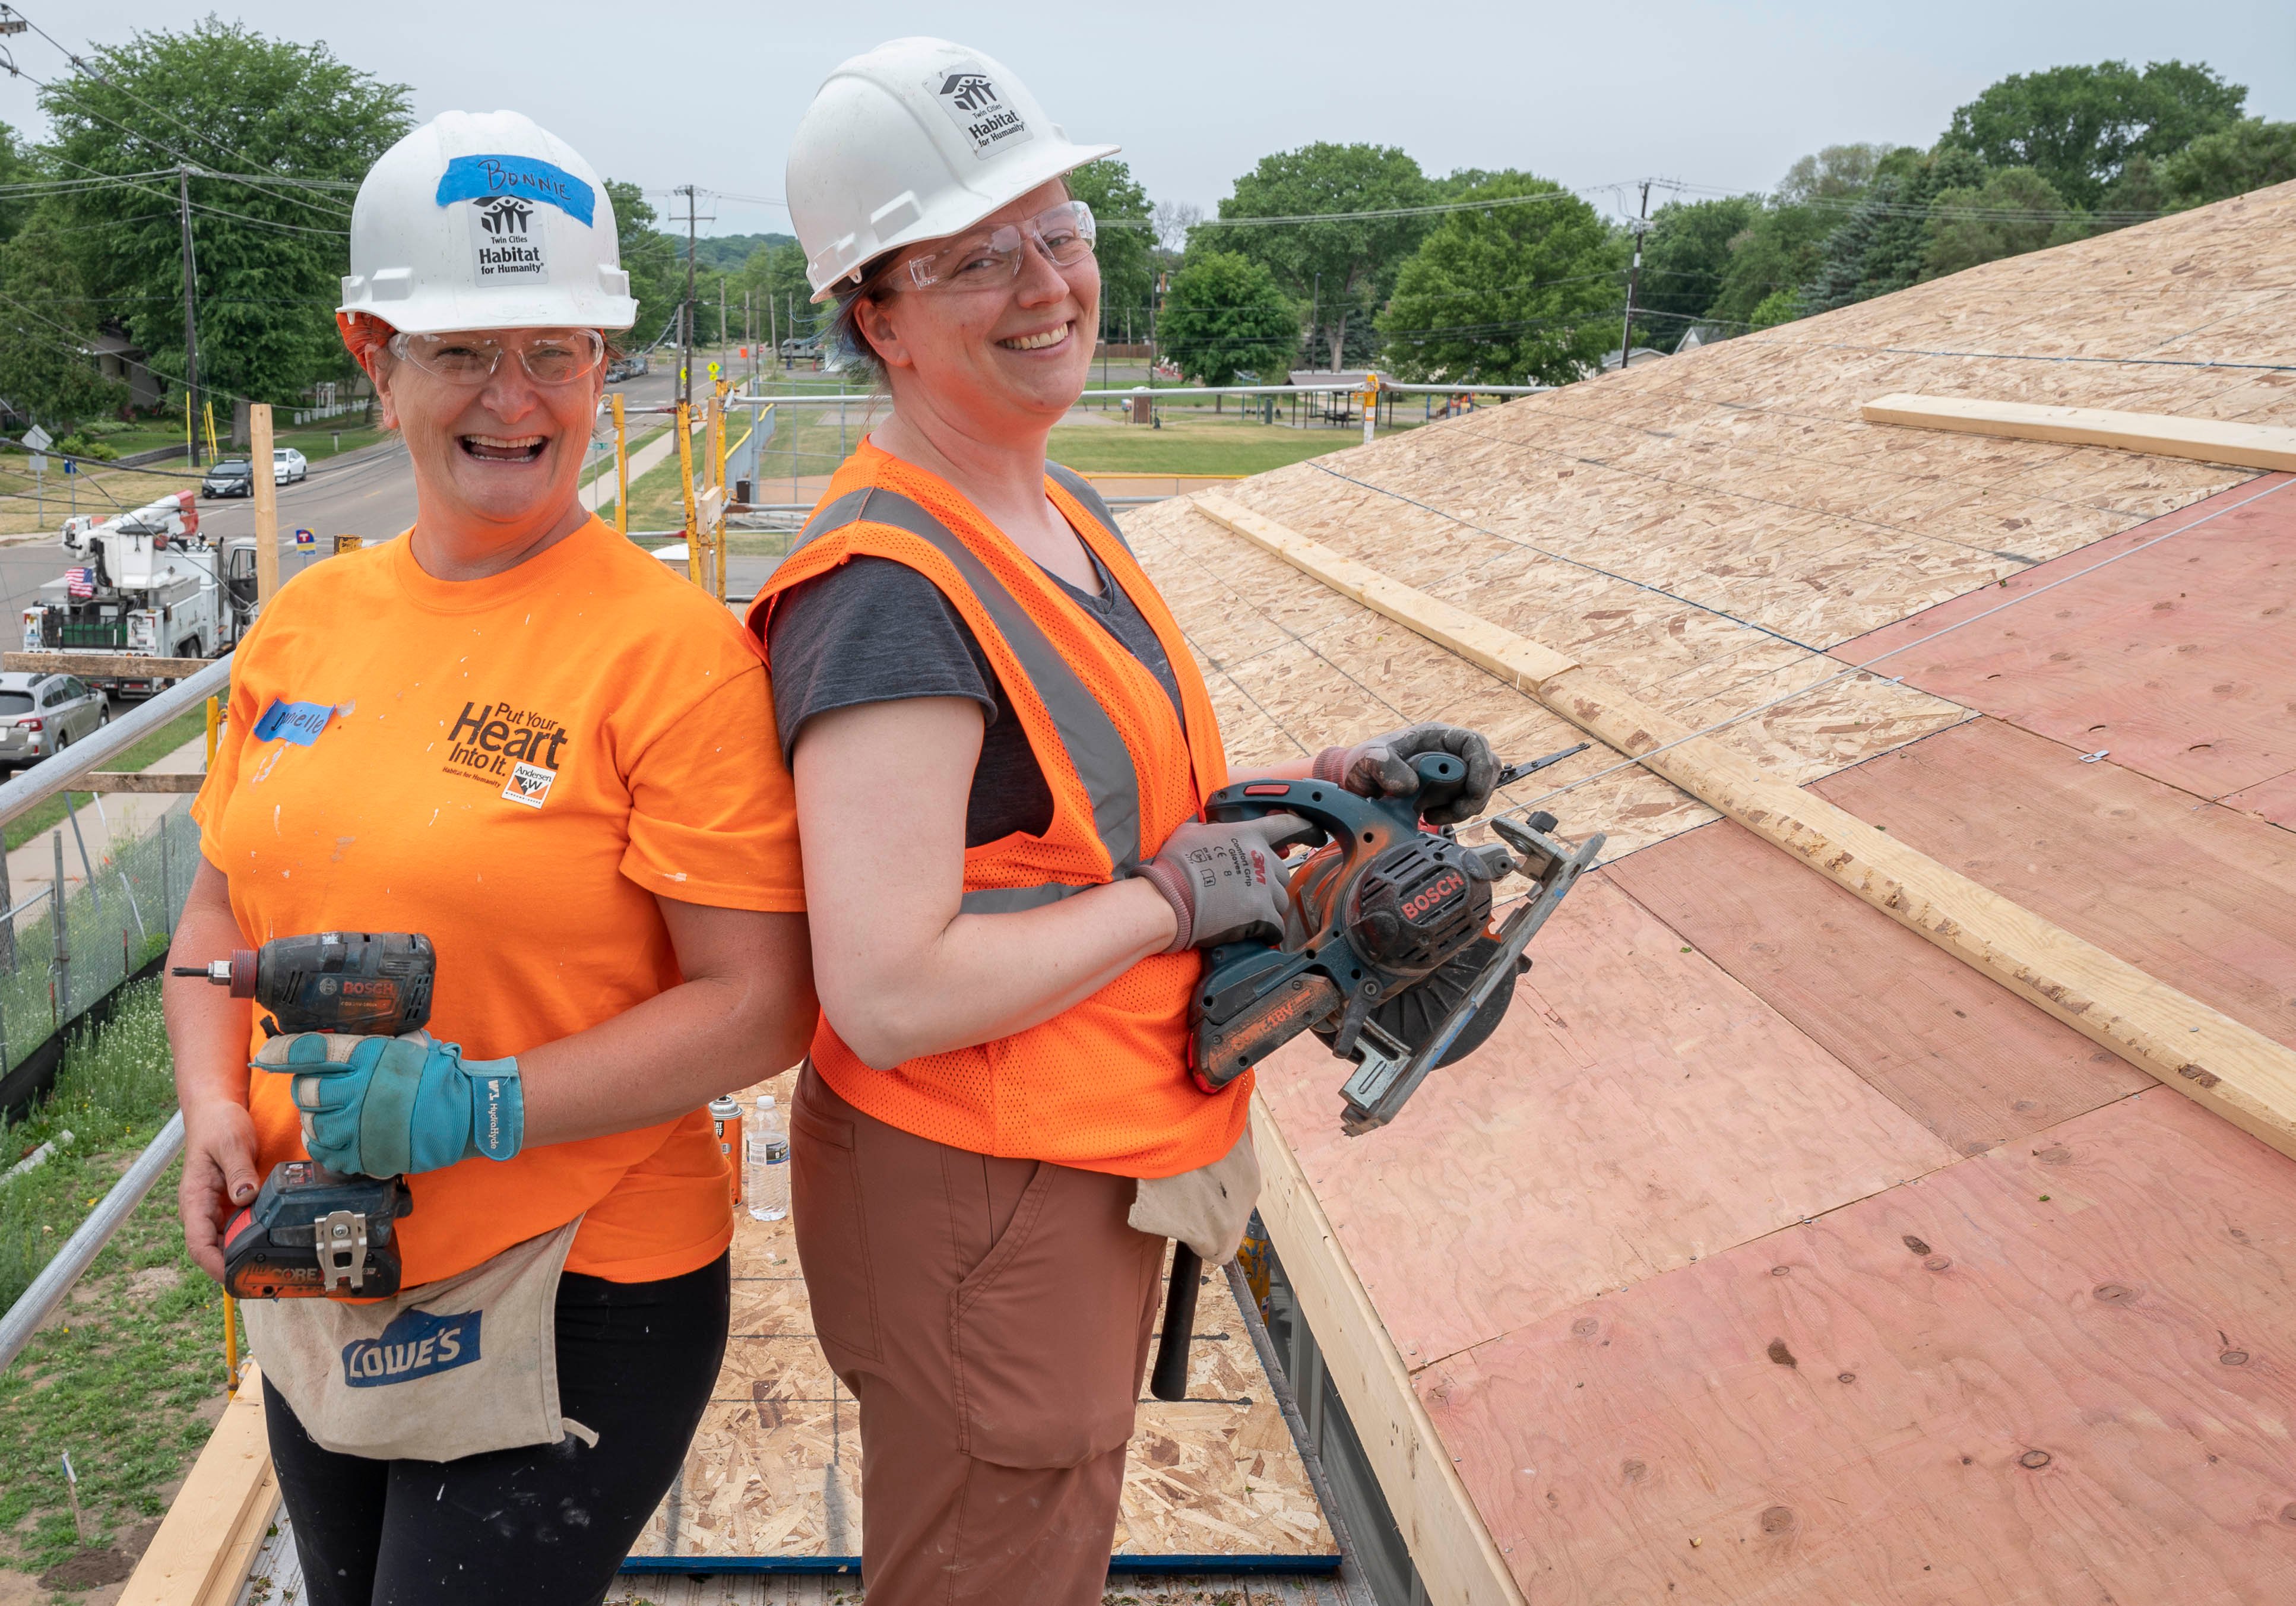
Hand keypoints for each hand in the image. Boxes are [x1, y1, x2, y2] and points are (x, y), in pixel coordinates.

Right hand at [178, 1099, 260, 1283]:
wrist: (217, 1111)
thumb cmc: (219, 1125)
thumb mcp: (231, 1144)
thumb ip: (238, 1170)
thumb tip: (245, 1197)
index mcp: (194, 1200)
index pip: (197, 1244)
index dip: (213, 1266)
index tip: (235, 1277)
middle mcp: (202, 1209)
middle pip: (213, 1250)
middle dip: (233, 1267)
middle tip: (265, 1278)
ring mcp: (216, 1207)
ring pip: (228, 1241)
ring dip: (245, 1254)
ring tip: (273, 1265)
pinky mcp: (231, 1202)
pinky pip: (240, 1226)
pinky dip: (253, 1236)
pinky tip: (273, 1241)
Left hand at [255, 1033, 523, 1177]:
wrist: (466, 1112)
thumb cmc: (435, 1076)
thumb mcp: (401, 1047)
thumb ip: (363, 1050)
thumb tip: (325, 1049)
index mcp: (366, 1057)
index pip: (309, 1051)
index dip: (281, 1052)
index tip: (265, 1056)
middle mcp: (357, 1090)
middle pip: (305, 1092)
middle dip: (306, 1091)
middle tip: (319, 1092)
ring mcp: (359, 1126)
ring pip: (312, 1125)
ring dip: (315, 1120)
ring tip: (332, 1116)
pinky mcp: (365, 1155)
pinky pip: (326, 1153)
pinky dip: (326, 1146)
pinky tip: (337, 1138)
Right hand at [1138, 815, 1307, 952]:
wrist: (1168, 900)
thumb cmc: (1174, 866)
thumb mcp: (1190, 833)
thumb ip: (1211, 829)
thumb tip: (1211, 829)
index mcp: (1247, 835)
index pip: (1287, 825)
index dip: (1307, 828)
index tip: (1317, 834)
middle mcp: (1261, 858)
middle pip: (1281, 872)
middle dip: (1267, 882)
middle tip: (1246, 892)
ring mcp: (1263, 887)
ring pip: (1281, 899)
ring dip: (1268, 907)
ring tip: (1244, 913)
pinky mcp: (1261, 915)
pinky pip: (1276, 926)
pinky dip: (1269, 931)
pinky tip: (1256, 933)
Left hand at [1314, 722, 1498, 825]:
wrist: (1357, 782)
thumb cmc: (1364, 762)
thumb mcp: (1368, 760)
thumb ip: (1385, 766)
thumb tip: (1411, 785)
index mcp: (1436, 736)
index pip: (1474, 743)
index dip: (1481, 766)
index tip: (1473, 791)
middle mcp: (1449, 752)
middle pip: (1485, 769)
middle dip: (1474, 795)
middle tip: (1449, 812)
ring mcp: (1450, 773)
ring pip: (1477, 791)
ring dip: (1460, 808)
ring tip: (1428, 814)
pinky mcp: (1446, 793)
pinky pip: (1463, 804)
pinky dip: (1451, 815)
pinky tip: (1428, 816)